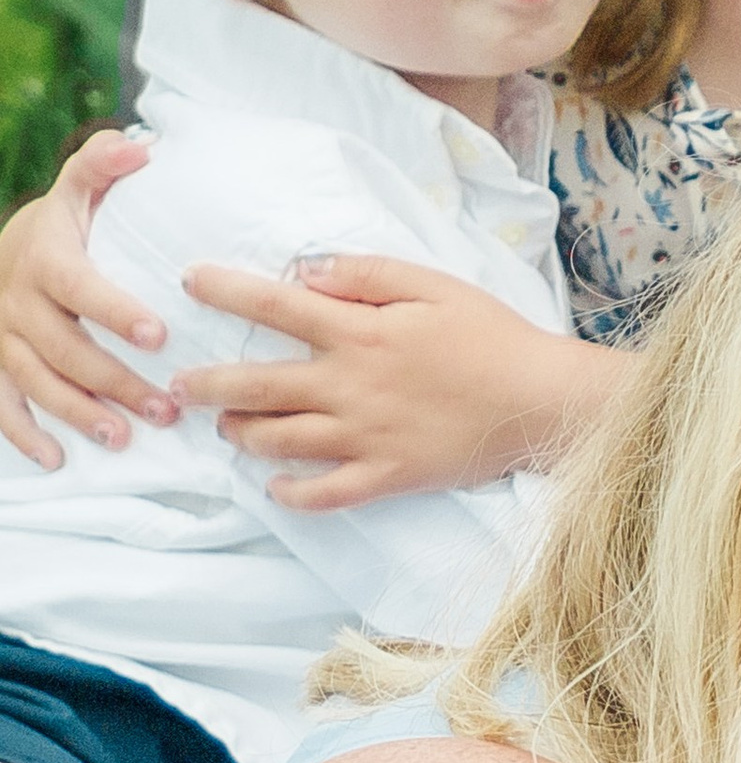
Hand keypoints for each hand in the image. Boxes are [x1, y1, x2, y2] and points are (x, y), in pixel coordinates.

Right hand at [0, 132, 164, 463]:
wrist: (9, 246)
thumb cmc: (65, 222)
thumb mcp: (80, 186)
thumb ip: (105, 164)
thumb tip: (142, 147)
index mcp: (46, 258)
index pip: (79, 288)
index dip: (115, 311)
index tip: (158, 335)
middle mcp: (17, 300)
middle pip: (65, 347)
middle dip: (114, 381)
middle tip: (164, 407)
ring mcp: (2, 336)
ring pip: (36, 381)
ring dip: (78, 413)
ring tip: (123, 438)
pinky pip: (1, 404)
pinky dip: (24, 433)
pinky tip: (55, 458)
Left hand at [173, 256, 601, 504]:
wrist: (539, 400)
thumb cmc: (491, 335)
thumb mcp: (433, 284)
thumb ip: (365, 273)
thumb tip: (303, 269)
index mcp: (360, 333)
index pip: (276, 306)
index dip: (226, 292)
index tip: (190, 281)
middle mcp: (350, 387)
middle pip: (257, 386)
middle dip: (207, 384)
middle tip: (178, 384)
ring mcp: (365, 437)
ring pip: (279, 441)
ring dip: (241, 434)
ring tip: (226, 428)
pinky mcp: (387, 476)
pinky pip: (325, 493)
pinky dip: (292, 493)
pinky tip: (275, 485)